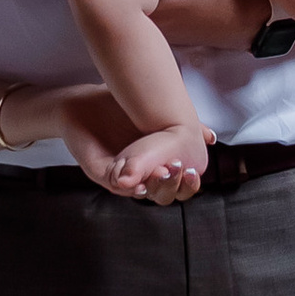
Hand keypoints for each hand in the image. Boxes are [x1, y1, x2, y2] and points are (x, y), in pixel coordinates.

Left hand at [46, 76, 214, 202]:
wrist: (84, 102)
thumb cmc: (118, 109)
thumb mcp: (155, 114)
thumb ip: (183, 126)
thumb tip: (210, 136)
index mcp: (153, 168)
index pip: (176, 185)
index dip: (187, 182)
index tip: (195, 170)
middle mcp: (137, 177)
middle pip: (161, 194)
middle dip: (172, 184)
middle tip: (181, 170)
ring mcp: (117, 178)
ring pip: (139, 192)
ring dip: (152, 185)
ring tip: (162, 172)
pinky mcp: (99, 173)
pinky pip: (114, 185)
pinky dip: (126, 184)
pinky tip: (136, 179)